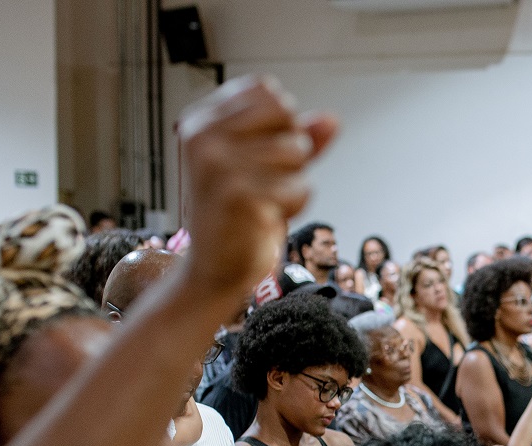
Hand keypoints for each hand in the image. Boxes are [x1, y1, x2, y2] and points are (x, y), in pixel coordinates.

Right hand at [179, 77, 338, 298]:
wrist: (213, 269)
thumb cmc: (237, 215)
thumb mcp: (265, 166)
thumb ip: (296, 138)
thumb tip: (331, 120)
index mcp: (200, 122)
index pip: (266, 90)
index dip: (280, 122)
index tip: (258, 154)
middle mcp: (204, 139)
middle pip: (286, 115)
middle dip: (290, 151)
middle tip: (261, 182)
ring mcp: (219, 166)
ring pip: (297, 152)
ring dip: (293, 182)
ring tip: (262, 201)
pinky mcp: (240, 196)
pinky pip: (300, 187)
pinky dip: (294, 206)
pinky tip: (265, 218)